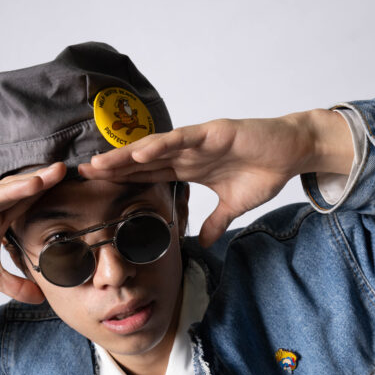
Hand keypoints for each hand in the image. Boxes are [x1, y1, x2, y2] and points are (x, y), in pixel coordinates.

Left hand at [79, 110, 352, 245]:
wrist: (292, 152)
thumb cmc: (264, 172)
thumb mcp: (234, 206)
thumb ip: (216, 222)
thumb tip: (203, 242)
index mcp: (189, 168)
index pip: (148, 176)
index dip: (122, 181)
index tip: (96, 191)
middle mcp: (187, 152)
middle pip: (142, 161)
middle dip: (113, 168)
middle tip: (82, 176)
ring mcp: (198, 141)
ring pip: (154, 148)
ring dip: (126, 156)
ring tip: (100, 165)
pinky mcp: (214, 132)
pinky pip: (182, 139)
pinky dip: (161, 146)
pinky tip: (139, 154)